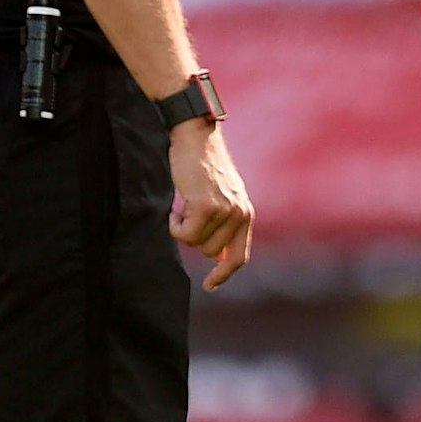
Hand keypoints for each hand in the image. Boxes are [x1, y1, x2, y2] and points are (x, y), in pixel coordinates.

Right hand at [168, 121, 252, 291]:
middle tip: (188, 211)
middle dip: (193, 236)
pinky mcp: (206, 207)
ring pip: (195, 244)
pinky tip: (177, 203)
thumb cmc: (202, 164)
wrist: (195, 135)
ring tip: (184, 202)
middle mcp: (240, 214)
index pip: (239, 257)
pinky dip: (174, 223)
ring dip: (183, 228)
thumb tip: (216, 259)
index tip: (210, 286)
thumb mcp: (221, 195)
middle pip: (209, 252)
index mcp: (246, 213)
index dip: (224, 274)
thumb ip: (223, 225)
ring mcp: (225, 212)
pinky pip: (184, 234)